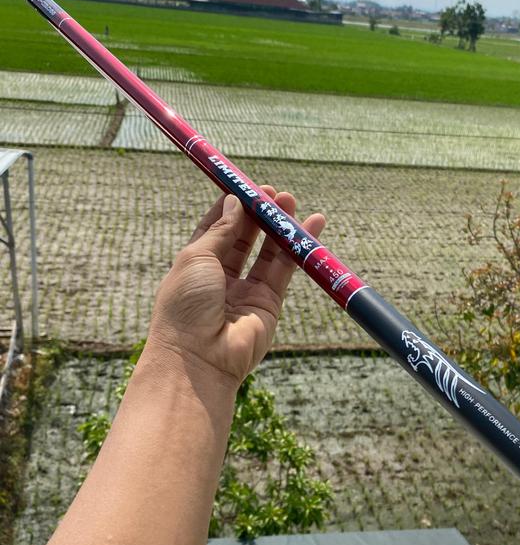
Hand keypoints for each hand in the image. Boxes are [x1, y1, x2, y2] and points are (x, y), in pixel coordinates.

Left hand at [148, 186, 324, 386]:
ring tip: (291, 202)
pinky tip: (309, 227)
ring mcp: (246, 291)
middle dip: (259, 214)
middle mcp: (221, 277)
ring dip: (279, 227)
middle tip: (274, 193)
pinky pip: (285, 270)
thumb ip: (221, 230)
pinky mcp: (269, 302)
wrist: (198, 358)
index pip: (216, 228)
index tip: (245, 186)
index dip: (231, 206)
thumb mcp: (196, 257)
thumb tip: (234, 202)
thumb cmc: (186, 305)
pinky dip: (298, 248)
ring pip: (268, 252)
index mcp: (196, 265)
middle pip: (244, 238)